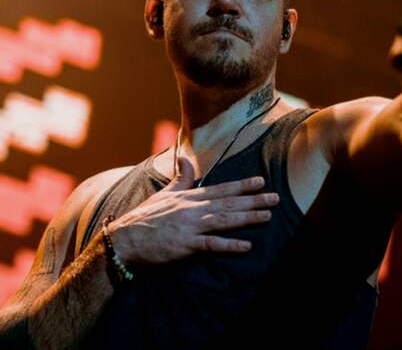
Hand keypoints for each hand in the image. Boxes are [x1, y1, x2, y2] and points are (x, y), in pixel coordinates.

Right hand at [106, 157, 278, 264]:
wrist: (125, 238)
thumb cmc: (146, 217)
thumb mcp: (165, 193)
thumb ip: (181, 177)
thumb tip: (186, 157)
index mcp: (190, 197)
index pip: (221, 189)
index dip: (242, 185)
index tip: (261, 181)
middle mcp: (193, 209)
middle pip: (228, 203)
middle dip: (253, 200)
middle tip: (276, 198)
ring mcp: (190, 226)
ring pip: (224, 219)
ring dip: (247, 218)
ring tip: (267, 216)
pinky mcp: (185, 245)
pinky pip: (211, 244)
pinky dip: (229, 245)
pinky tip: (245, 246)